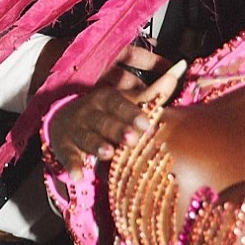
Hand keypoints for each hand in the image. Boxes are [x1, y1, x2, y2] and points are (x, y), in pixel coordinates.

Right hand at [47, 58, 186, 178]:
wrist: (63, 120)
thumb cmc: (106, 112)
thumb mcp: (125, 100)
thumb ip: (153, 91)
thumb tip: (181, 67)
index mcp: (106, 99)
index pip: (119, 104)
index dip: (132, 114)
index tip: (147, 125)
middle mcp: (89, 112)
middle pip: (104, 121)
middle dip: (117, 129)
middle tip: (132, 140)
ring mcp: (76, 129)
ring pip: (86, 137)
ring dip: (96, 145)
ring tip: (108, 153)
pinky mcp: (64, 146)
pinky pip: (68, 156)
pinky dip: (73, 166)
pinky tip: (79, 177)